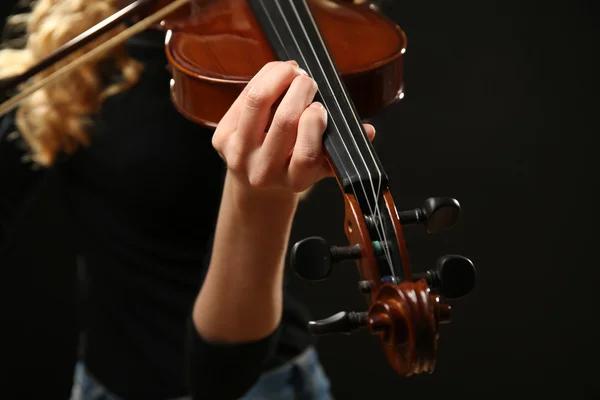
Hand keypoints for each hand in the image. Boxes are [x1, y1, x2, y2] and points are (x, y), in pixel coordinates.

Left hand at [212, 60, 375, 194]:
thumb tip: (368, 132)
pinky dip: (261, 80)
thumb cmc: (294, 166)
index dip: (315, 124)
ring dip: (277, 77)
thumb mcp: (321, 166)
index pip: (306, 154)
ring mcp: (238, 156)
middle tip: (309, 80)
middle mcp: (263, 172)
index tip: (321, 107)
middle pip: (284, 122)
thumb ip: (342, 150)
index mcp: (294, 181)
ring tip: (292, 70)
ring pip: (257, 103)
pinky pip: (242, 99)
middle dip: (300, 90)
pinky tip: (275, 74)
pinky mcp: (220, 140)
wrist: (256, 184)